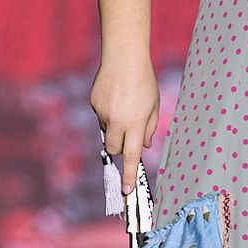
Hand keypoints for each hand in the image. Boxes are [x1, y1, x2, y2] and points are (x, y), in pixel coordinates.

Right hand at [89, 57, 159, 194]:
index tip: (127, 190)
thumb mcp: (154, 105)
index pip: (132, 156)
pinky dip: (107, 111)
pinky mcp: (93, 104)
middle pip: (114, 148)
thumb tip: (143, 146)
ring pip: (106, 131)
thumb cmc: (144, 81)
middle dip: (121, 147)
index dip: (129, 175)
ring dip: (114, 127)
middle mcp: (117, 121)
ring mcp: (102, 113)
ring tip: (123, 105)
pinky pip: (100, 116)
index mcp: (135, 123)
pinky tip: (114, 95)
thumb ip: (150, 128)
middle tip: (129, 131)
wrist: (124, 57)